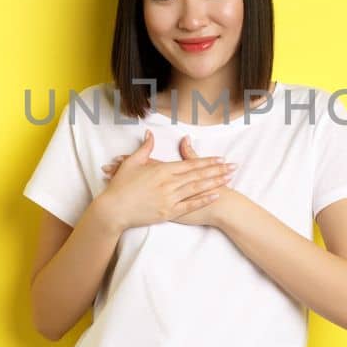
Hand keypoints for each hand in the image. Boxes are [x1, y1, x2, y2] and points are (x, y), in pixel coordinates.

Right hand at [88, 130, 235, 231]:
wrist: (113, 209)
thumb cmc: (120, 186)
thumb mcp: (131, 163)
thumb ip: (144, 148)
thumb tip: (150, 133)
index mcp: (161, 170)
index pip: (189, 164)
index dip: (206, 161)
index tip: (220, 158)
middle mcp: (168, 184)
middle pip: (197, 175)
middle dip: (217, 170)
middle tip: (233, 167)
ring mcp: (169, 199)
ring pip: (196, 189)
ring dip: (214, 183)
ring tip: (229, 179)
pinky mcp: (168, 212)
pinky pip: (189, 205)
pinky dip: (203, 200)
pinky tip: (215, 195)